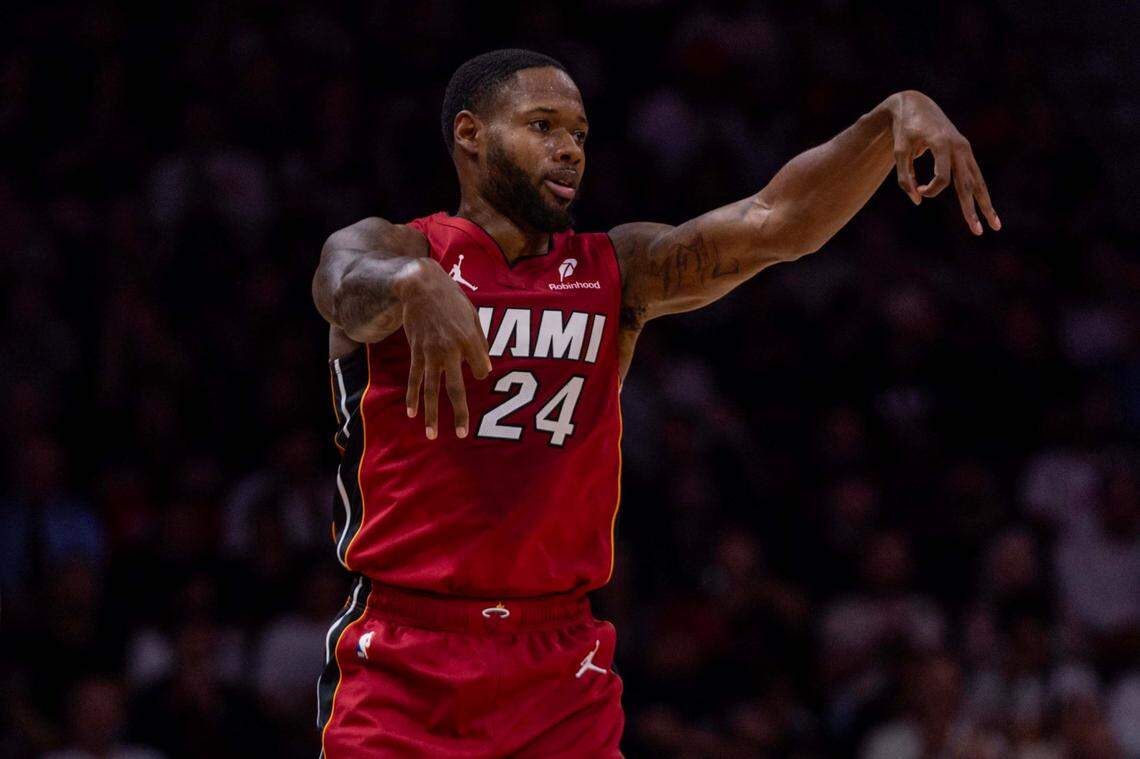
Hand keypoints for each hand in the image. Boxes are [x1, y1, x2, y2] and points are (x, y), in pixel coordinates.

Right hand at [397, 259, 490, 438]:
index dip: (481, 371)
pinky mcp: (416, 352)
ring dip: (431, 414)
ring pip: (431, 390)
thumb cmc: (451, 299)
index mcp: (470, 340)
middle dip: (459, 413)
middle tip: (461, 434)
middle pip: (455, 389)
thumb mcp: (473, 315)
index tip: (477, 370)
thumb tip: (485, 368)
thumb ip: (480, 341)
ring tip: (432, 434)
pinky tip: (412, 413)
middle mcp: (451, 350)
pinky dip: (413, 396)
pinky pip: (415, 379)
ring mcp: (431, 353)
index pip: (481, 369)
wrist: (420, 286)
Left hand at [888, 90, 999, 234]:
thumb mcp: (899, 153)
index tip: (917, 189)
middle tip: (978, 231)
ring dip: (985, 204)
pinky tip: (987, 208)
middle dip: (972, 209)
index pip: (943, 178)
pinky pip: (974, 175)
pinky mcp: (965, 150)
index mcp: (942, 144)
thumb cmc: (904, 130)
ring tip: (995, 225)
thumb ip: (905, 178)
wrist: (915, 104)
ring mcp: (965, 148)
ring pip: (977, 181)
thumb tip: (917, 201)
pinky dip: (980, 191)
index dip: (930, 190)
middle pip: (968, 184)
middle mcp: (959, 146)